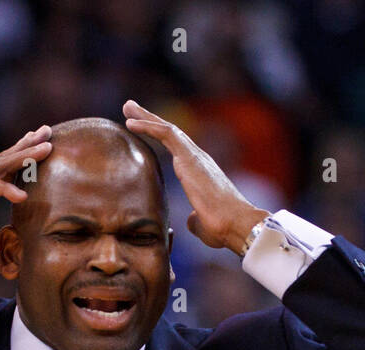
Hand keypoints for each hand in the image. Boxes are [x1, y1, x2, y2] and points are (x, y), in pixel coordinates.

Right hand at [0, 127, 52, 272]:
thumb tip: (7, 268)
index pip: (6, 175)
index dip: (24, 161)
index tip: (42, 146)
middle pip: (6, 164)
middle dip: (28, 147)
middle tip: (49, 131)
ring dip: (23, 157)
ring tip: (46, 147)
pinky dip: (4, 190)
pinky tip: (22, 195)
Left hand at [121, 99, 267, 254]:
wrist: (236, 224)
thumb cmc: (222, 228)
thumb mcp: (202, 223)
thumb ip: (194, 217)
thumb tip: (191, 220)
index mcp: (200, 172)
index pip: (177, 148)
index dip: (159, 137)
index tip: (143, 129)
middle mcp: (198, 159)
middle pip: (171, 133)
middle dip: (150, 119)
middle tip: (131, 108)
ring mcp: (195, 156)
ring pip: (168, 129)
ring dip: (146, 117)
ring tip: (127, 107)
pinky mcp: (190, 157)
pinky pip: (167, 134)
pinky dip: (148, 126)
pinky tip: (131, 122)